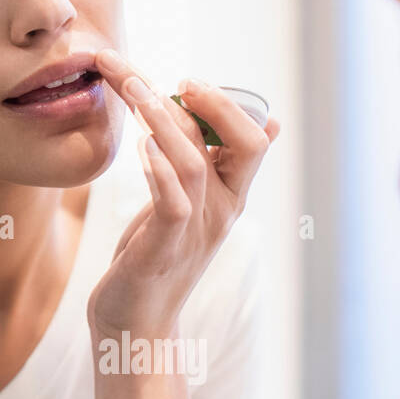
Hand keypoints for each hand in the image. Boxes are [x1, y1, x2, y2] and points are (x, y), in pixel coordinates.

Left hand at [89, 49, 279, 336]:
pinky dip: (158, 170)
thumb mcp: (187, 203)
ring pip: (194, 164)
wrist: (134, 322)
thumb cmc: (154, 256)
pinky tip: (140, 146)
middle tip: (172, 76)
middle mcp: (220, 210)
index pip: (251, 139)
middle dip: (207, 100)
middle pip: (239, 143)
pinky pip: (171, 203)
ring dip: (165, 121)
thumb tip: (265, 120)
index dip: (227, 103)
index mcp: (228, 196)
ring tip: (135, 90)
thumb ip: (210, 163)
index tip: (187, 80)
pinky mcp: (163, 249)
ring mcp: (194, 230)